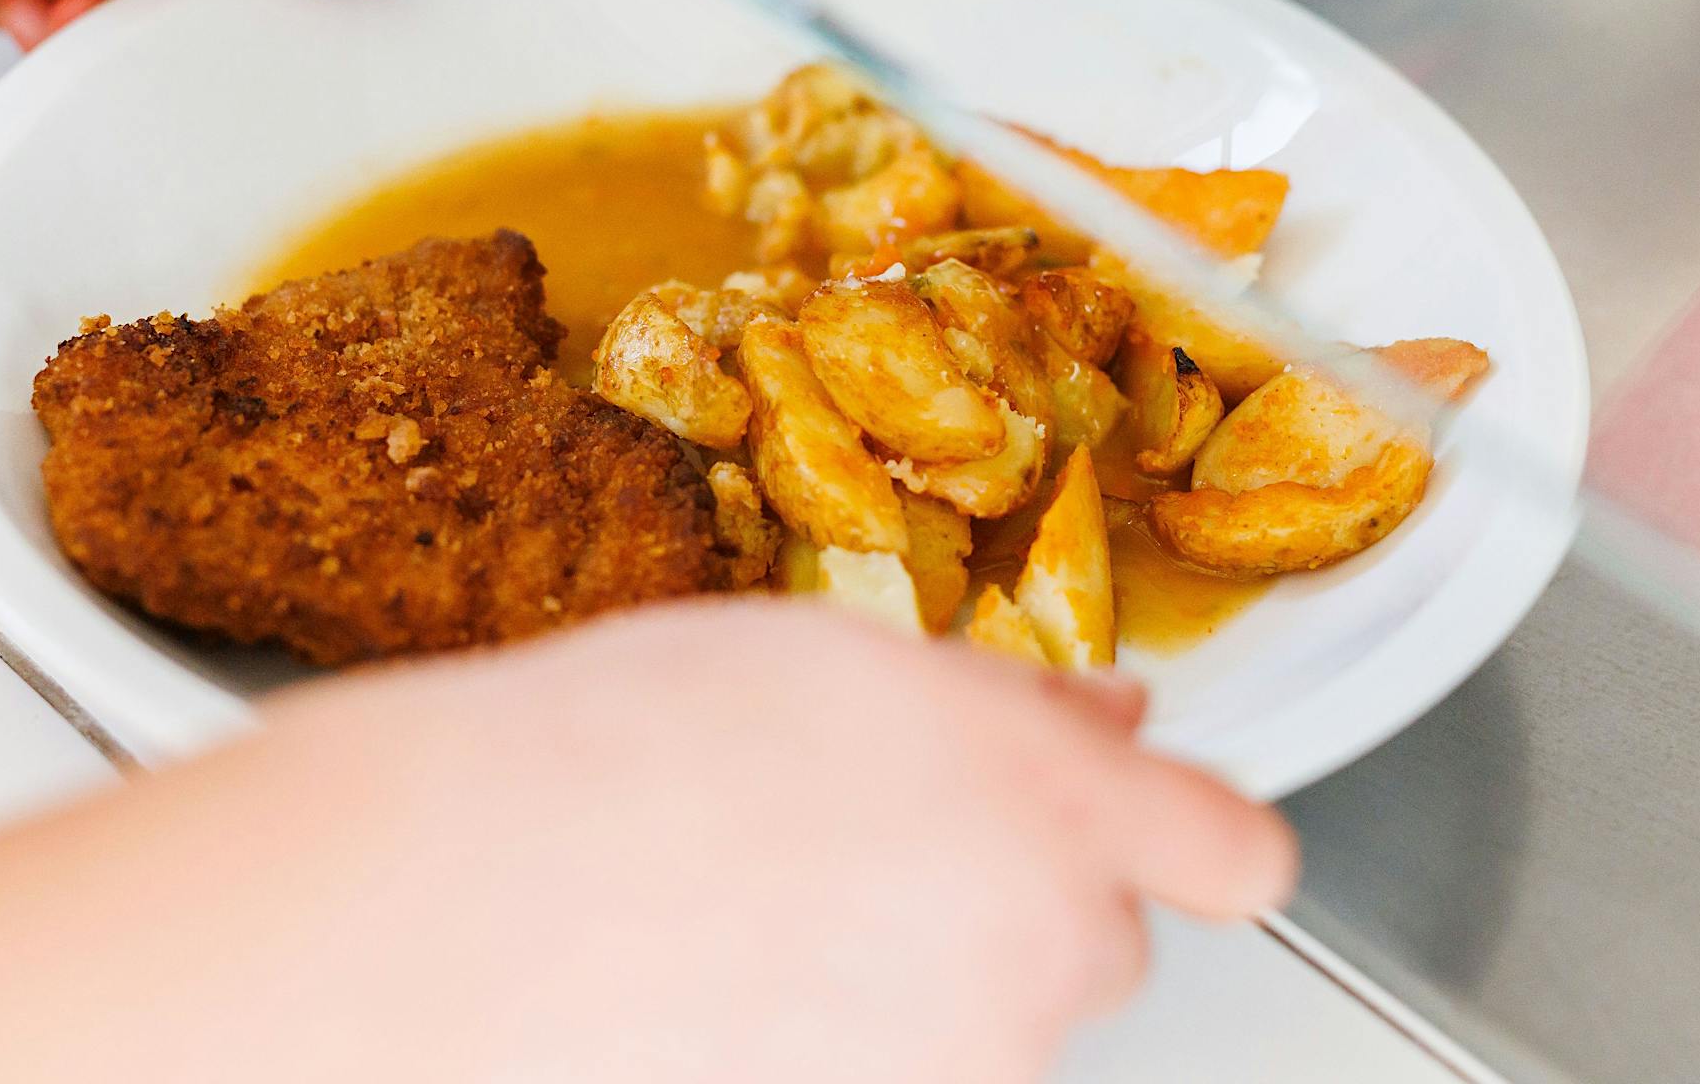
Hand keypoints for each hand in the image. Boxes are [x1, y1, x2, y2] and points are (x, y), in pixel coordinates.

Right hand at [0, 600, 1295, 1082]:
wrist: (466, 905)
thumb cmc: (636, 743)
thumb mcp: (845, 658)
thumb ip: (1009, 706)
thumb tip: (1104, 720)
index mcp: (1052, 802)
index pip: (1233, 848)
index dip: (1192, 825)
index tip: (1156, 811)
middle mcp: (1038, 953)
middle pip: (1102, 937)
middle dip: (1026, 887)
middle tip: (894, 830)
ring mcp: (959, 1070)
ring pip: (1001, 1013)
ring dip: (939, 965)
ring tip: (791, 897)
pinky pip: (913, 1069)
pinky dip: (864, 1033)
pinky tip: (753, 974)